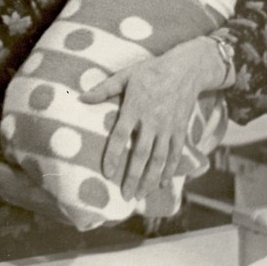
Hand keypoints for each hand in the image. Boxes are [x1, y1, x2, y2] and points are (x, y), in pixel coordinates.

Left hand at [80, 37, 222, 199]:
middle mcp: (152, 121)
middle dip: (134, 177)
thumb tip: (81, 98)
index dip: (114, 156)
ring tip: (141, 195)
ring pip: (159, 159)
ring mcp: (168, 127)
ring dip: (151, 179)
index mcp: (135, 108)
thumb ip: (104, 89)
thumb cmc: (150, 71)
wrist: (185, 69)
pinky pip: (176, 154)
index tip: (107, 173)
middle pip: (142, 154)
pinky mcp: (181, 130)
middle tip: (126, 196)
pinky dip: (170, 170)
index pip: (120, 136)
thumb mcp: (125, 75)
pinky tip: (163, 184)